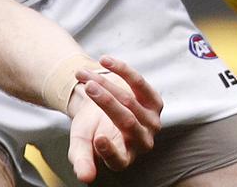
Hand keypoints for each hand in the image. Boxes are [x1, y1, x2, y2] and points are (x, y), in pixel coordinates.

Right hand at [65, 55, 163, 183]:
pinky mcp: (155, 101)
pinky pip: (140, 83)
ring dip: (106, 84)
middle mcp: (142, 143)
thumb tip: (85, 177)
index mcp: (123, 159)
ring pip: (130, 100)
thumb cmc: (90, 128)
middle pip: (127, 122)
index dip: (110, 150)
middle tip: (88, 87)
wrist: (101, 106)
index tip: (98, 138)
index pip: (119, 159)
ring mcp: (151, 122)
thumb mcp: (81, 143)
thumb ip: (82, 158)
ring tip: (85, 76)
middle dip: (106, 102)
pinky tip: (105, 61)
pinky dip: (123, 71)